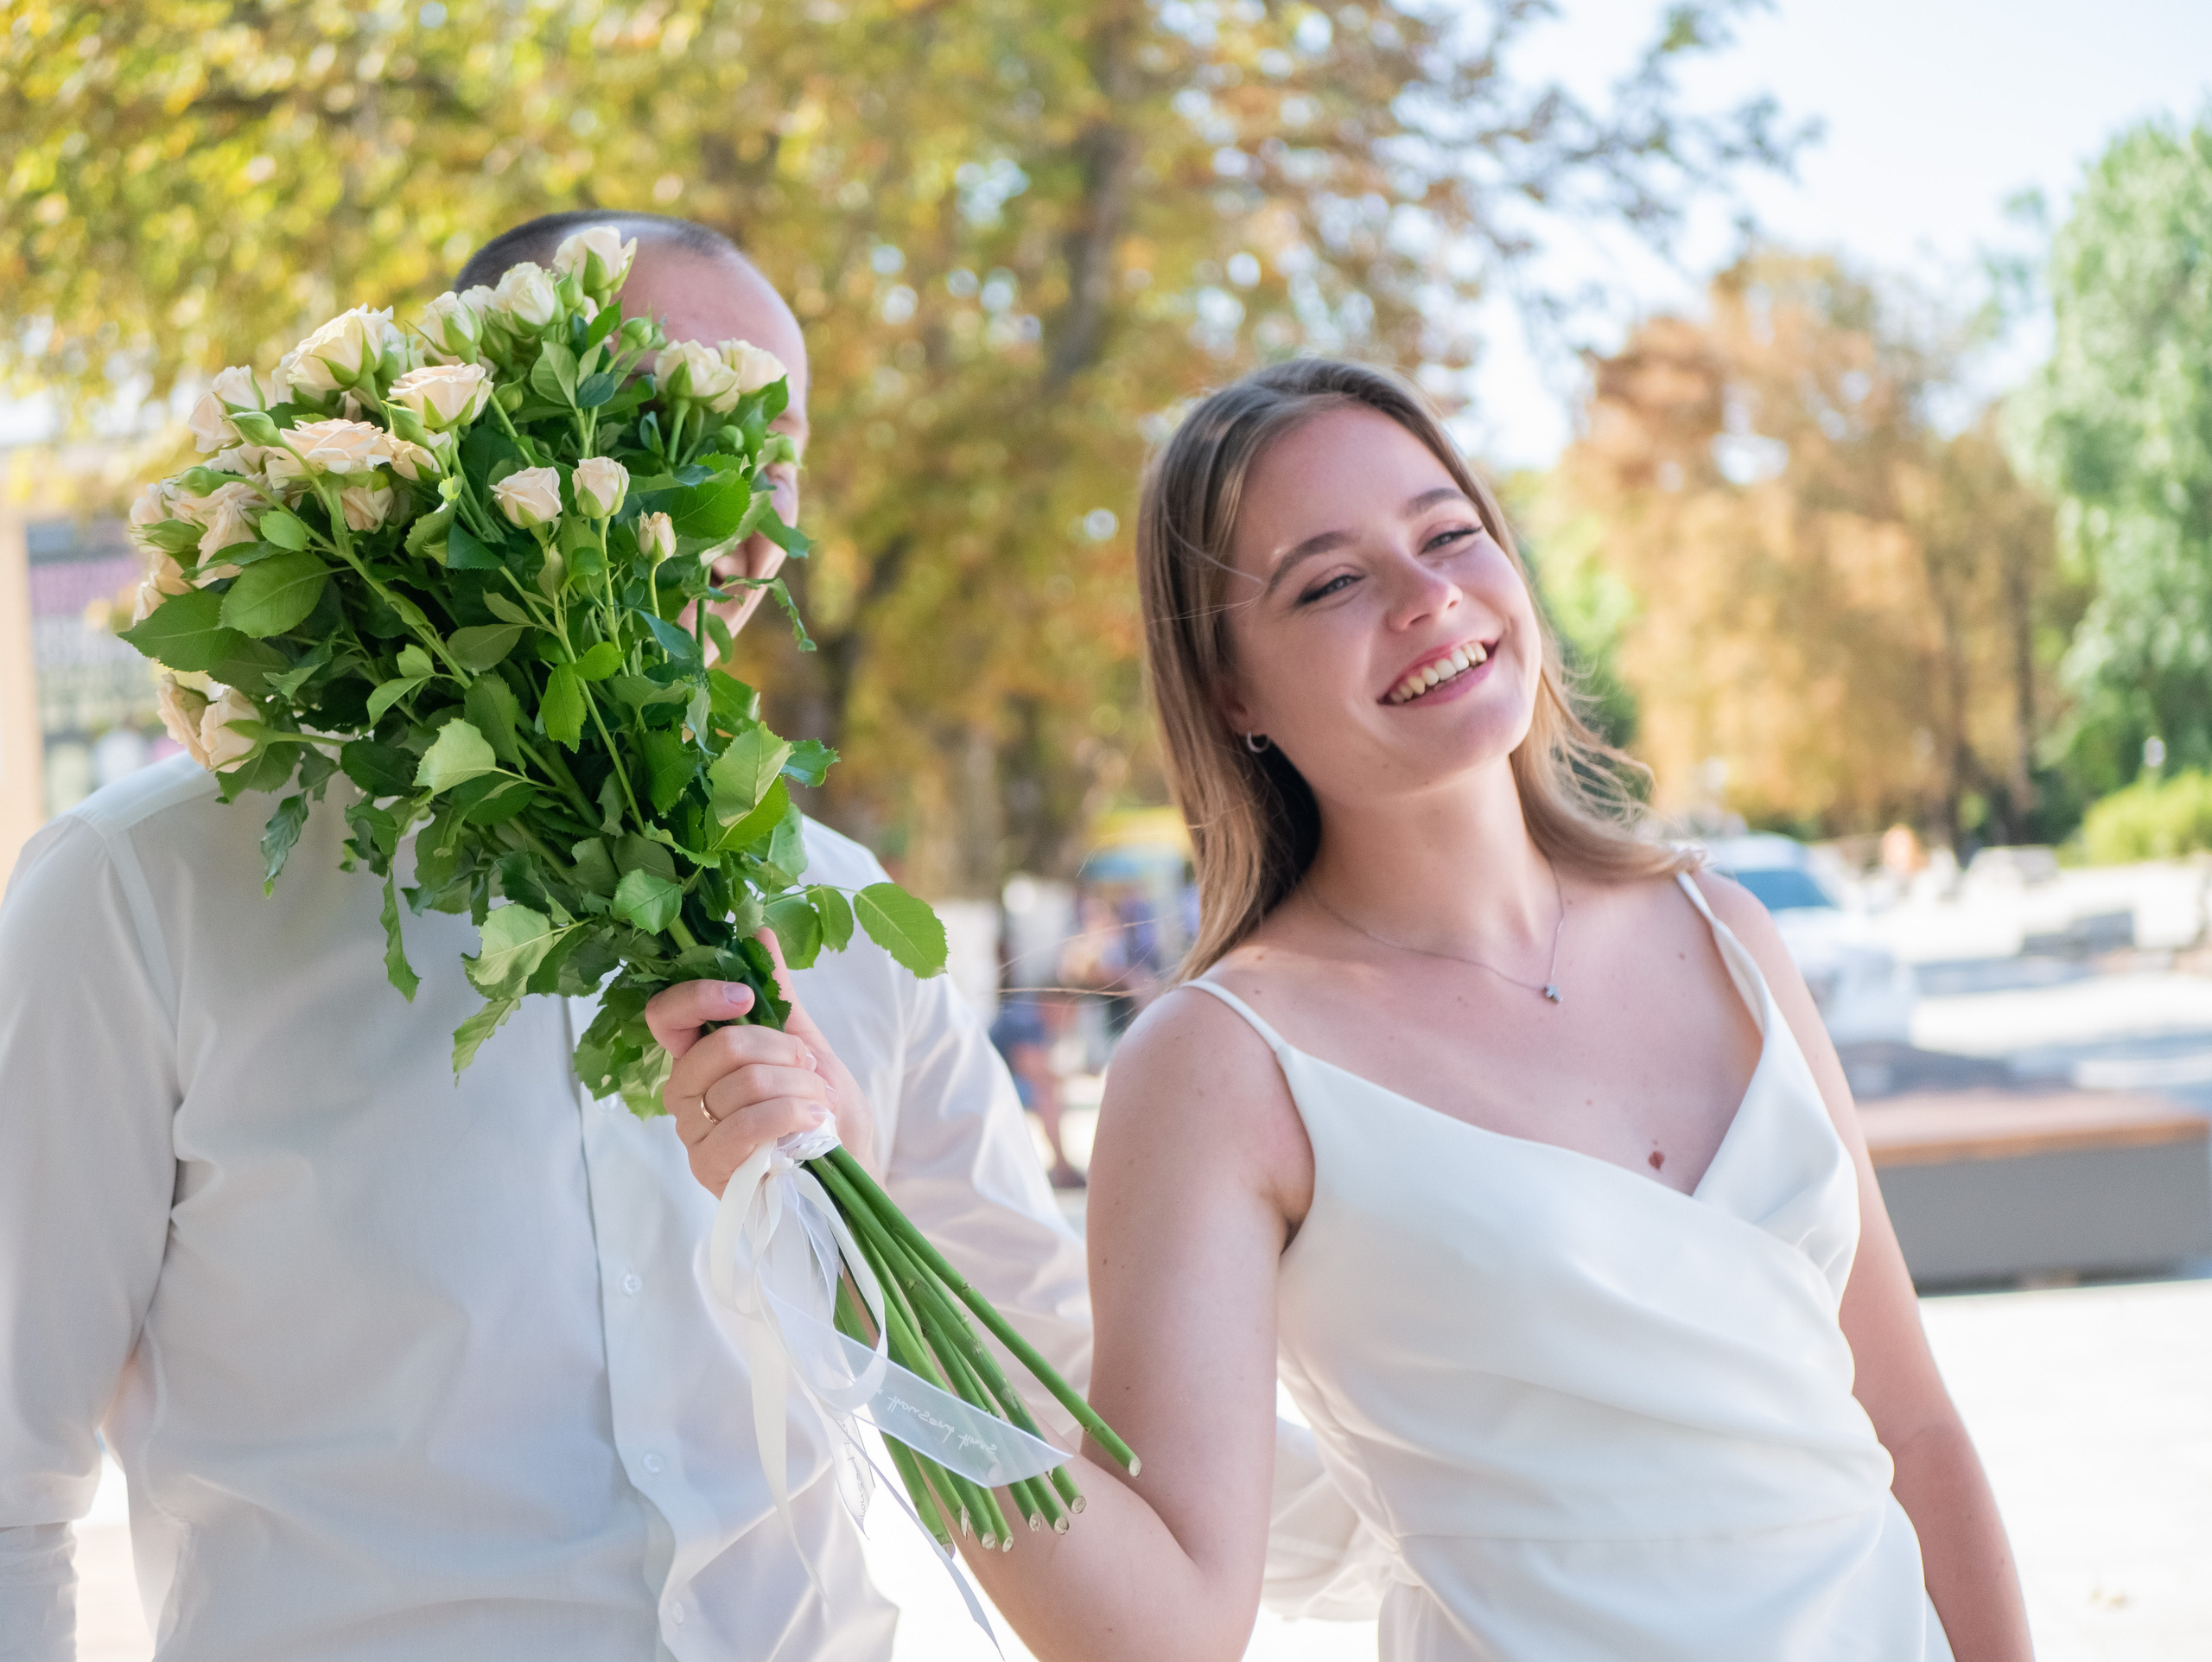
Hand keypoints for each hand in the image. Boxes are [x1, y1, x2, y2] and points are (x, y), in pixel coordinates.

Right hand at [645, 929, 876, 1195]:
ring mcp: (695, 1136)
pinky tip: (813, 1122)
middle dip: (781, 1050)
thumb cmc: (824, 1113)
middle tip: (809, 1065)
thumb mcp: (807, 1045)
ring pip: (742, 1086)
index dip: (700, 996)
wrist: (850, 1172)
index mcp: (700, 1058)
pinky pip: (747, 1128)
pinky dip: (790, 1115)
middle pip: (718, 1048)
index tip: (746, 996)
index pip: (665, 1015)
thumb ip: (777, 996)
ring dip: (798, 1087)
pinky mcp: (713, 1172)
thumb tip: (758, 931)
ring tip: (818, 1102)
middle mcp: (686, 1094)